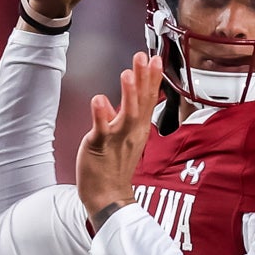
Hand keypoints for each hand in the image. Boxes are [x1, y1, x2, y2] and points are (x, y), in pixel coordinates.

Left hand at [77, 52, 162, 225]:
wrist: (108, 197)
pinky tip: (98, 100)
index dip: (152, 79)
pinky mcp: (100, 146)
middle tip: (143, 57)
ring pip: (127, 115)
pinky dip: (101, 115)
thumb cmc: (114, 167)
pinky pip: (101, 129)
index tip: (156, 58)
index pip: (149, 99)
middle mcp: (131, 132)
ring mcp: (117, 139)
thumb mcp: (124, 137)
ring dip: (128, 94)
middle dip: (143, 79)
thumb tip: (115, 102)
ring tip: (127, 74)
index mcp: (138, 128)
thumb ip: (122, 116)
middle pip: (141, 102)